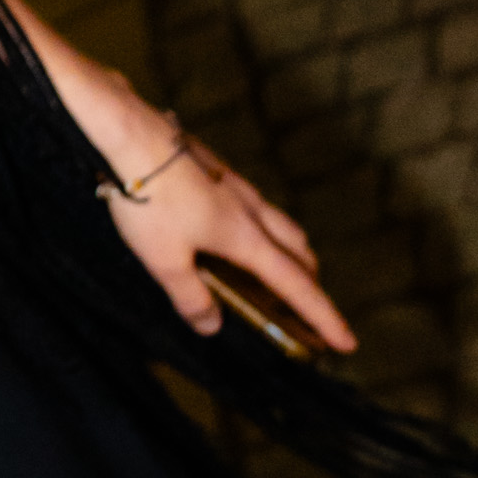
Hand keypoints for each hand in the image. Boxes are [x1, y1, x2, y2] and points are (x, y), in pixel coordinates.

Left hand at [102, 123, 356, 354]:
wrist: (131, 135)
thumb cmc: (148, 198)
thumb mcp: (164, 260)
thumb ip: (190, 296)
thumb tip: (211, 326)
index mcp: (246, 238)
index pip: (296, 287)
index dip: (323, 318)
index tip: (346, 343)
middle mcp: (251, 211)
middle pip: (298, 251)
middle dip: (309, 283)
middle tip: (307, 310)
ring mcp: (236, 188)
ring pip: (279, 225)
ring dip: (289, 253)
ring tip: (275, 273)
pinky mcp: (217, 172)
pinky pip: (254, 207)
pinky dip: (261, 230)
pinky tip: (232, 232)